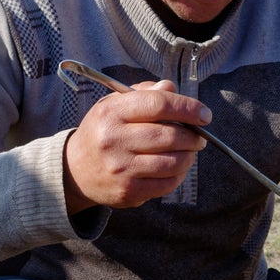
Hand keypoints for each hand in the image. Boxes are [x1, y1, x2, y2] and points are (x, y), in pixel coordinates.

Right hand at [63, 80, 211, 213]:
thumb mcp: (114, 104)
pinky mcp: (128, 191)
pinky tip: (177, 167)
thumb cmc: (103, 131)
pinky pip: (167, 184)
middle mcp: (114, 140)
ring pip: (173, 162)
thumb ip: (145, 93)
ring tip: (190, 151)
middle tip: (199, 136)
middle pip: (170, 135)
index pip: (158, 104)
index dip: (188, 108)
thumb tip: (172, 88)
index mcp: (112, 112)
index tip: (205, 114)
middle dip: (193, 136)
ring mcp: (121, 168)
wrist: (74, 170)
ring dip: (189, 156)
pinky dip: (179, 174)